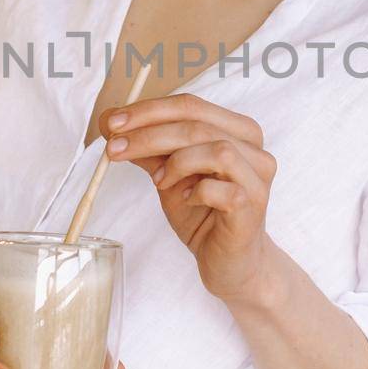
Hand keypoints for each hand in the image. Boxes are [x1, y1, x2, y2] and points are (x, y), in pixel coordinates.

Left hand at [98, 93, 277, 302]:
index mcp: (236, 130)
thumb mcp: (168, 176)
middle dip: (150, 134)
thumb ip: (148, 149)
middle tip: (115, 148)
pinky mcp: (253, 206)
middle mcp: (253, 148)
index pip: (191, 106)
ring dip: (177, 162)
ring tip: (158, 183)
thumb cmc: (203, 215)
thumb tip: (110, 123)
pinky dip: (197, 192)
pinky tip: (186, 200)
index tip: (113, 123)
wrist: (230, 263)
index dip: (149, 111)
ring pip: (217, 150)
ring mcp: (257, 178)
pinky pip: (224, 190)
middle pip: (199, 125)